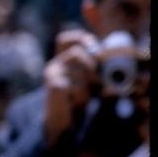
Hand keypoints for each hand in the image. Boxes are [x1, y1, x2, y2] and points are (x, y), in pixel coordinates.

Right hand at [42, 29, 97, 146]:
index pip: (64, 39)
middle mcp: (54, 64)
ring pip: (77, 71)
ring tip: (86, 95)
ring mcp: (52, 75)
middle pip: (75, 53)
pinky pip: (74, 86)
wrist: (62, 118)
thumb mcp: (87, 79)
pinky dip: (81, 94)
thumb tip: (106, 56)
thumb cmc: (77, 97)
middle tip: (97, 80)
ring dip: (88, 84)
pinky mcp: (53, 87)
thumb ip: (93, 67)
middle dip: (91, 65)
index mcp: (61, 59)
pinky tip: (77, 101)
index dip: (80, 38)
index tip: (93, 46)